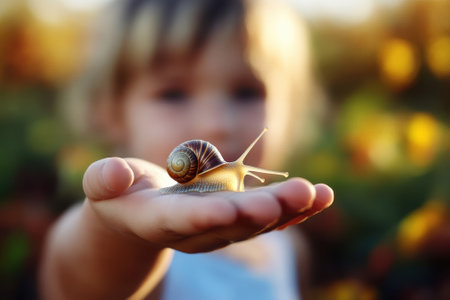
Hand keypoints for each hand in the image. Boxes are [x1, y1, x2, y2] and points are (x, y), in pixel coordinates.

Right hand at [83, 157, 333, 252]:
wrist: (142, 215)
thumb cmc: (120, 195)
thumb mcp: (105, 185)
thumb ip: (105, 180)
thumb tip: (112, 175)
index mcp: (160, 222)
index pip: (183, 220)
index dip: (206, 214)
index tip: (232, 208)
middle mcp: (196, 231)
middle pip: (231, 224)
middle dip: (262, 212)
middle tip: (294, 196)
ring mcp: (220, 227)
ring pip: (257, 222)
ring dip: (289, 209)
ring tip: (319, 193)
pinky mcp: (238, 218)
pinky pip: (271, 215)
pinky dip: (297, 208)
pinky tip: (324, 195)